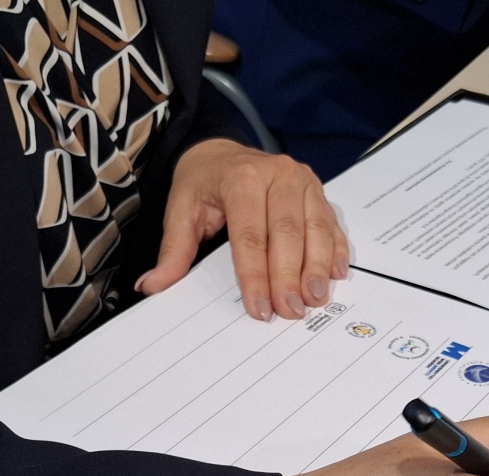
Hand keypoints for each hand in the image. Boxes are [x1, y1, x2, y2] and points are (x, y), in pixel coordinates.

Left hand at [135, 139, 349, 319]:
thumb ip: (174, 251)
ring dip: (318, 267)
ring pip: (316, 228)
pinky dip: (336, 250)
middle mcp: (278, 175)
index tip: (259, 307)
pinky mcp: (318, 190)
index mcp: (242, 179)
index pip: (251, 235)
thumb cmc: (204, 182)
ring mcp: (303, 181)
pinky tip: (335, 274)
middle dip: (290, 276)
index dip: (256, 274)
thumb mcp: (181, 211)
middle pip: (288, 233)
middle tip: (290, 310)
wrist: (220, 151)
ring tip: (315, 298)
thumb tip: (153, 286)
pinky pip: (331, 223)